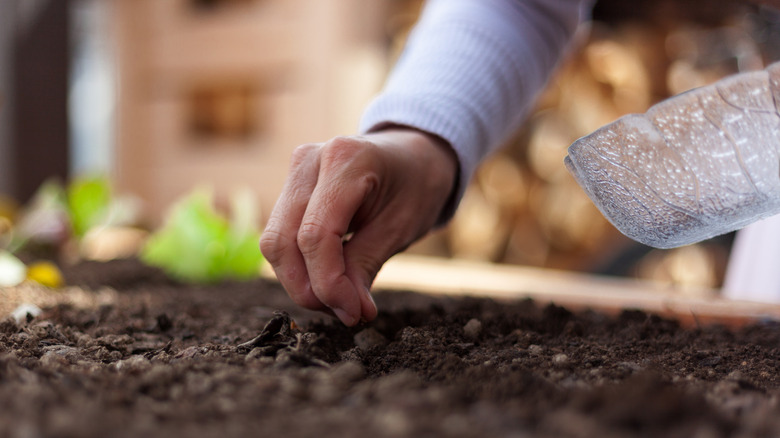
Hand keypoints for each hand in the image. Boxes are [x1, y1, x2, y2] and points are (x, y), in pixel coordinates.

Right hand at [260, 127, 457, 325]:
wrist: (415, 155)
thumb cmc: (416, 186)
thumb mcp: (400, 228)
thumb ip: (365, 267)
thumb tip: (348, 314)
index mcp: (345, 160)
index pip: (315, 235)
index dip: (328, 283)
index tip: (353, 314)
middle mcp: (309, 160)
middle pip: (283, 241)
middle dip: (309, 288)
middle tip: (346, 313)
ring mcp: (295, 171)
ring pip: (275, 242)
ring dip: (301, 282)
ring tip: (341, 300)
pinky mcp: (290, 186)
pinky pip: (281, 236)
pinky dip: (301, 267)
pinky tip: (330, 280)